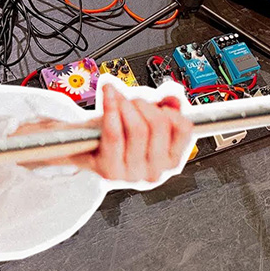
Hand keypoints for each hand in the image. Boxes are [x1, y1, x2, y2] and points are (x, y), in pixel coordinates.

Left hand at [73, 84, 192, 182]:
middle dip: (144, 104)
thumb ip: (162, 109)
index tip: (158, 104)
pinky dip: (111, 109)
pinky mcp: (110, 171)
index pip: (183, 129)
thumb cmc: (117, 134)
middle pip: (158, 125)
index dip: (170, 110)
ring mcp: (133, 174)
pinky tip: (109, 97)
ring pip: (137, 128)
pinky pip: (114, 134)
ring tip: (118, 100)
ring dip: (126, 105)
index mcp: (170, 160)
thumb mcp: (143, 120)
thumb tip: (173, 101)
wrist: (86, 150)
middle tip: (132, 100)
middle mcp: (155, 171)